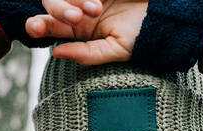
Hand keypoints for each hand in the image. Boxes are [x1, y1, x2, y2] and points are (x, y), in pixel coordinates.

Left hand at [25, 0, 146, 64]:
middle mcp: (80, 10)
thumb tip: (55, 53)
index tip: (35, 26)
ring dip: (73, 1)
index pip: (52, 28)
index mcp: (79, 31)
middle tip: (70, 17)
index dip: (38, 25)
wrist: (167, 16)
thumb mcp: (116, 50)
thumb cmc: (143, 36)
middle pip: (53, 6)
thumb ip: (87, 54)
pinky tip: (97, 0)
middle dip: (54, 11)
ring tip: (95, 8)